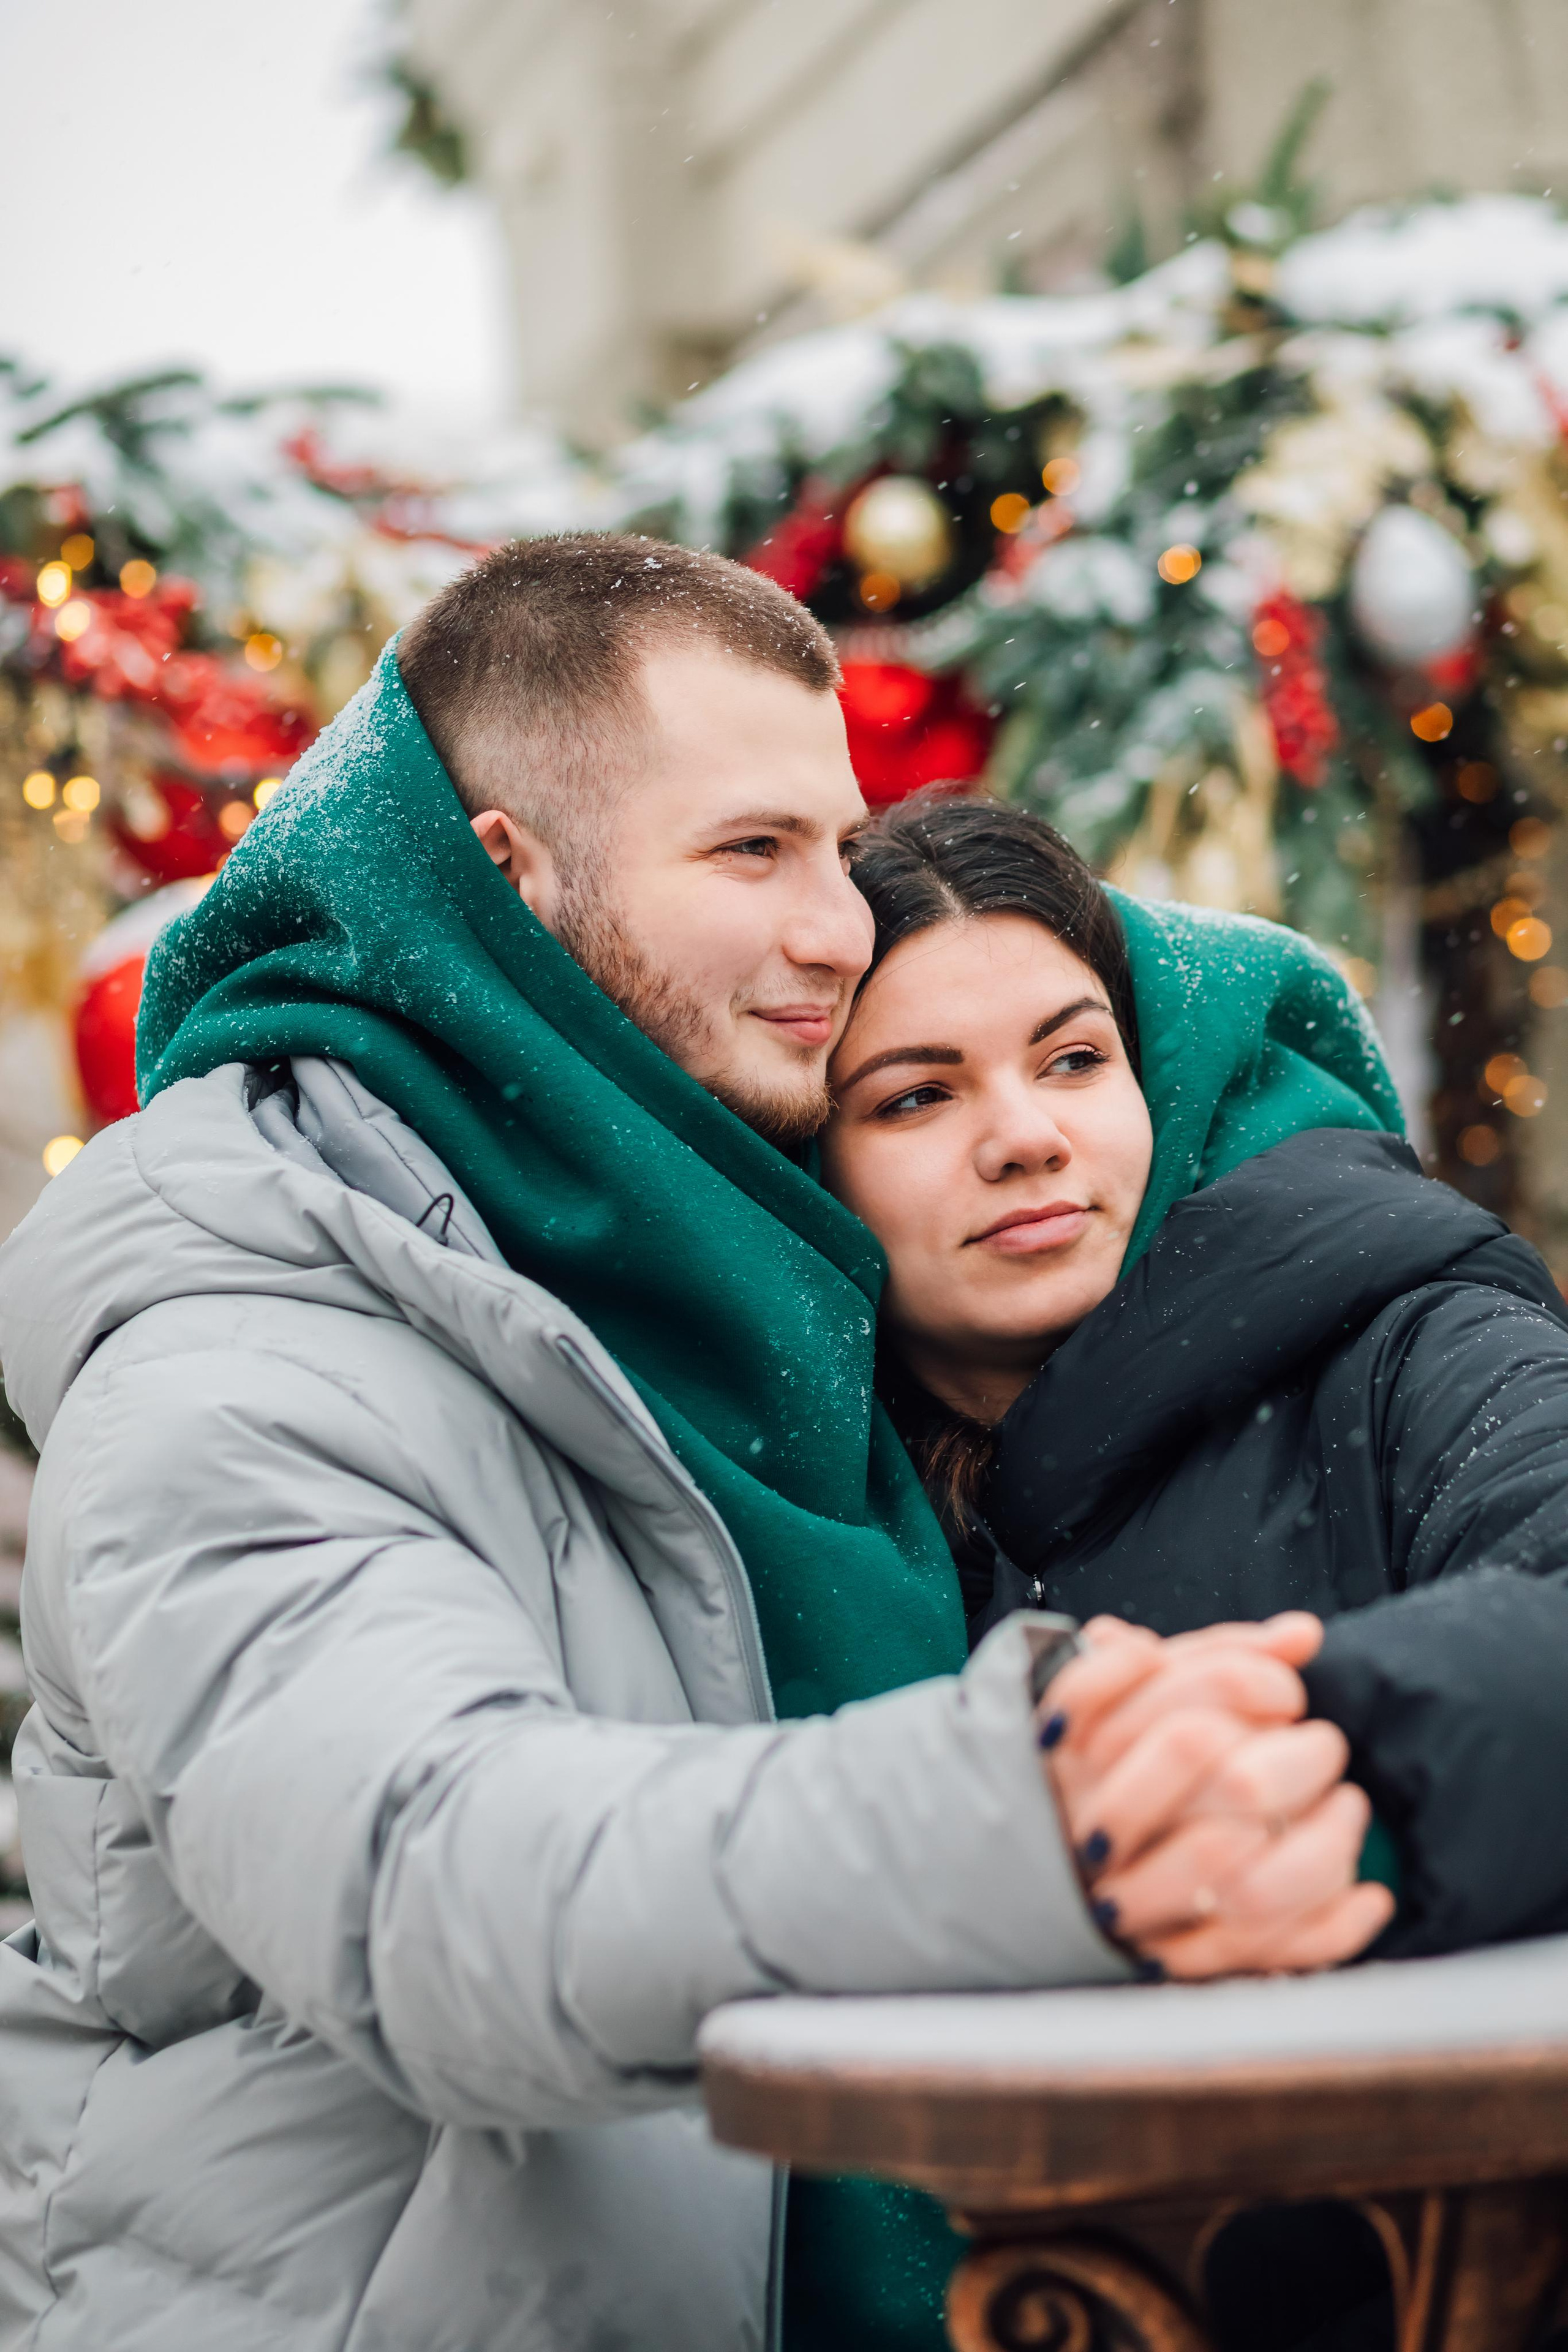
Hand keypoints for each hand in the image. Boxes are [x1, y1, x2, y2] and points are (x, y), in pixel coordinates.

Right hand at [1040, 1615, 1394, 1977]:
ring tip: (1345, 1812)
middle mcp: (1093, 1815)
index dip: (1244, 1678)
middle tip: (1324, 1747)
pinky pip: (1250, 1951)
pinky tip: (1369, 1898)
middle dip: (1288, 1749)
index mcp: (1077, 1745)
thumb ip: (1216, 1659)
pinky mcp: (1164, 1964)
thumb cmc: (1116, 1767)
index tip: (1287, 1690)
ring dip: (1311, 1834)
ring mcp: (1123, 1894)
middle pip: (1194, 1749)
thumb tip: (1304, 1634)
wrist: (1040, 1884)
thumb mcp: (1144, 1699)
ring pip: (1218, 1854)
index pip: (1167, 1686)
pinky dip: (1325, 1925)